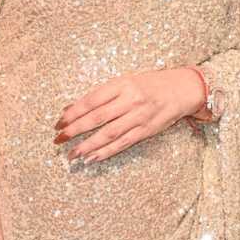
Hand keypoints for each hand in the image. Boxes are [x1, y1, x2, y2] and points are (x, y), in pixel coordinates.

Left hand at [53, 67, 206, 163]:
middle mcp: (130, 99)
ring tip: (73, 154)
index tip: (59, 122)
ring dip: (88, 145)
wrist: (181, 89)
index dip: (73, 112)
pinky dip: (106, 152)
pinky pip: (123, 143)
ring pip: (108, 133)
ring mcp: (139, 116)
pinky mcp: (146, 130)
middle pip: (97, 117)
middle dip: (75, 130)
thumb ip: (101, 94)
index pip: (91, 100)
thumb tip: (72, 107)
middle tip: (59, 139)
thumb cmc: (149, 83)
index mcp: (122, 84)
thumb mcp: (125, 82)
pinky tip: (93, 158)